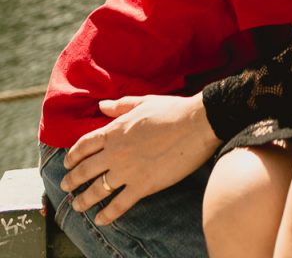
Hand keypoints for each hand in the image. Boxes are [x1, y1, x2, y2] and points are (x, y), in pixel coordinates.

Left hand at [60, 93, 220, 224]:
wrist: (197, 123)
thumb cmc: (172, 110)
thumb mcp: (143, 102)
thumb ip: (120, 106)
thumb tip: (101, 106)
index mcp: (115, 130)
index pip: (84, 145)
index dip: (72, 155)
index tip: (67, 163)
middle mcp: (116, 152)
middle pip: (86, 170)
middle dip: (72, 180)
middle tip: (66, 187)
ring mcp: (128, 170)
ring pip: (97, 190)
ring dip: (84, 200)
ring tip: (77, 206)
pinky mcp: (143, 185)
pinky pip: (119, 204)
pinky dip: (107, 214)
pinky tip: (101, 219)